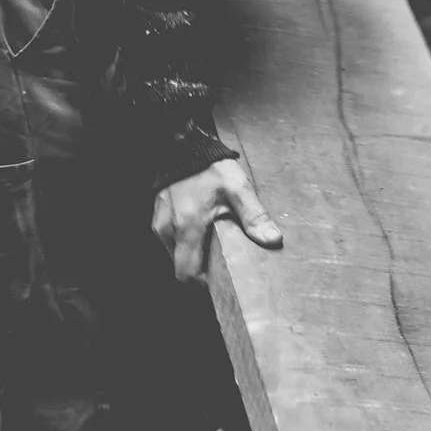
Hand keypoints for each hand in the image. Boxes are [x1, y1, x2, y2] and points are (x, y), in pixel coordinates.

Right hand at [152, 159, 282, 283]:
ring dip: (193, 257)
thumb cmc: (211, 167)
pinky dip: (185, 243)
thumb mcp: (239, 189)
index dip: (202, 284)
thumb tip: (272, 240)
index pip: (186, 272)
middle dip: (199, 272)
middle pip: (180, 266)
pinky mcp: (158, 216)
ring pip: (174, 254)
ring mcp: (160, 223)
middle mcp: (168, 228)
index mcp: (187, 226)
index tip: (220, 282)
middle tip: (223, 267)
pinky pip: (170, 240)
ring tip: (215, 248)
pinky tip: (203, 233)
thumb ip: (254, 216)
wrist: (185, 145)